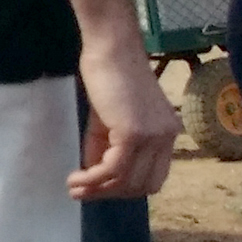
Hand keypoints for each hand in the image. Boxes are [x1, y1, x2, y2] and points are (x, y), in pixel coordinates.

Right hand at [70, 39, 179, 199]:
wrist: (110, 47)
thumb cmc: (108, 72)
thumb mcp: (108, 116)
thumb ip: (105, 145)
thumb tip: (93, 173)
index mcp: (166, 133)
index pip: (154, 177)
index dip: (126, 188)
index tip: (100, 187)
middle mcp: (166, 138)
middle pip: (144, 185)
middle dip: (112, 194)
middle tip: (83, 192)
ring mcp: (153, 137)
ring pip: (128, 181)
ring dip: (99, 190)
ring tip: (74, 188)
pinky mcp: (134, 134)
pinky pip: (113, 169)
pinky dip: (93, 179)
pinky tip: (76, 178)